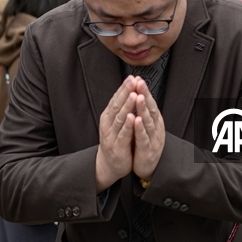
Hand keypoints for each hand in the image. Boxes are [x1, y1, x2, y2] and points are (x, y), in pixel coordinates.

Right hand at [95, 77, 136, 192]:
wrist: (109, 164)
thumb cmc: (115, 141)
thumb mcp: (116, 123)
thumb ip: (121, 108)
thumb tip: (128, 89)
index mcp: (108, 116)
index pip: (116, 99)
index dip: (124, 88)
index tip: (132, 77)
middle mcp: (107, 124)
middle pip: (117, 105)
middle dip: (125, 92)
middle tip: (132, 81)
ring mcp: (111, 135)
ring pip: (120, 118)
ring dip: (127, 106)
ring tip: (134, 95)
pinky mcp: (117, 147)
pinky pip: (123, 134)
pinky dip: (128, 126)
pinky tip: (133, 117)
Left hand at [131, 78, 165, 182]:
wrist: (149, 168)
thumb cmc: (146, 144)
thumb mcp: (147, 127)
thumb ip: (144, 112)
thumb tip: (140, 93)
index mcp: (155, 121)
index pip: (149, 103)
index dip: (144, 91)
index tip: (138, 78)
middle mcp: (156, 128)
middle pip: (150, 109)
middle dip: (144, 95)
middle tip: (139, 82)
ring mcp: (153, 139)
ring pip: (148, 121)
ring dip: (143, 108)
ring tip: (138, 96)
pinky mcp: (148, 150)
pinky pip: (143, 138)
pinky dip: (140, 128)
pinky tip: (136, 120)